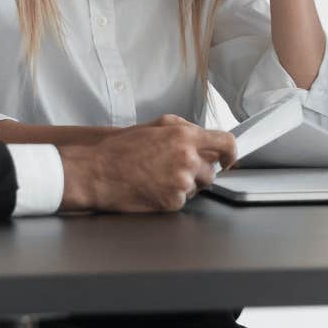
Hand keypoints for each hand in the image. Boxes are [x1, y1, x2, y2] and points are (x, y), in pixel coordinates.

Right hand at [60, 114, 236, 212]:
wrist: (96, 173)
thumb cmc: (121, 149)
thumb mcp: (156, 125)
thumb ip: (184, 128)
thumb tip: (204, 135)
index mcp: (185, 137)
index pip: (227, 143)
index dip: (231, 153)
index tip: (228, 159)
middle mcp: (187, 159)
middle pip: (212, 171)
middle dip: (199, 171)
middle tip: (175, 169)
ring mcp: (181, 183)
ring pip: (198, 187)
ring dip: (185, 185)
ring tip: (159, 178)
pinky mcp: (172, 203)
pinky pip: (183, 201)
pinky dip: (171, 198)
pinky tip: (154, 189)